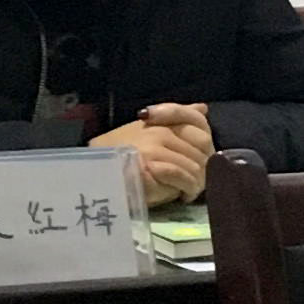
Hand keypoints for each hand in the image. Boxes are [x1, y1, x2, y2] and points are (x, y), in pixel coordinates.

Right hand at [90, 102, 212, 204]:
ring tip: (190, 191)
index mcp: (160, 120)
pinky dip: (186, 188)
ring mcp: (155, 146)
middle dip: (205, 166)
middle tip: (198, 181)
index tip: (200, 160)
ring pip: (194, 164)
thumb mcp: (151, 131)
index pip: (197, 121)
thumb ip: (176, 119)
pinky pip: (181, 174)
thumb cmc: (122, 155)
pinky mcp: (151, 163)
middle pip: (202, 146)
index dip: (206, 143)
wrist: (97, 172)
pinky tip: (183, 196)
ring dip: (197, 182)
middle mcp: (160, 129)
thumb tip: (203, 107)